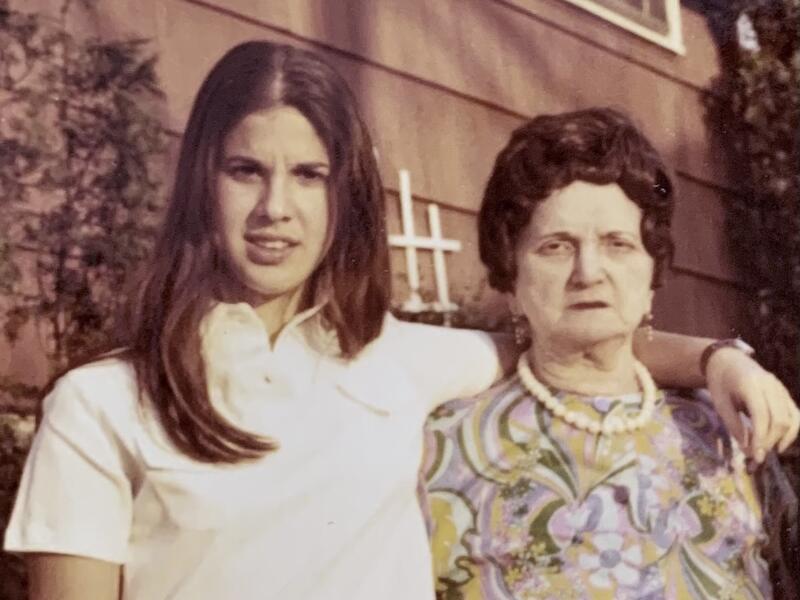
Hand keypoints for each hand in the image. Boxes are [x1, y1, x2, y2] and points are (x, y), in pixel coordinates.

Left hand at [706, 347, 799, 462]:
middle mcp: (770, 385)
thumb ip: (734, 425)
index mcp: (751, 384)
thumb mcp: (720, 403)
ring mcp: (780, 388)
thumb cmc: (720, 383)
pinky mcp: (785, 393)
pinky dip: (791, 431)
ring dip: (781, 438)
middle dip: (770, 441)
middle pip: (779, 419)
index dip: (760, 438)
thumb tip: (749, 449)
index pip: (762, 416)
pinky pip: (795, 414)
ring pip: (791, 418)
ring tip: (766, 450)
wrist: (727, 361)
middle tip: (757, 456)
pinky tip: (779, 444)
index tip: (754, 455)